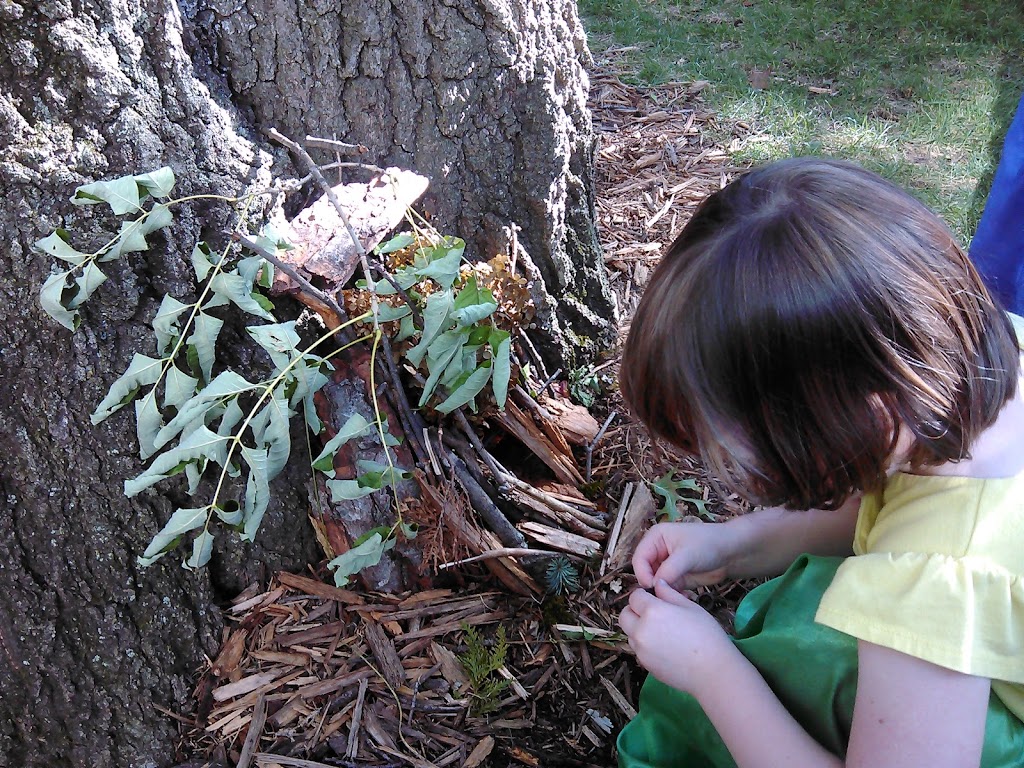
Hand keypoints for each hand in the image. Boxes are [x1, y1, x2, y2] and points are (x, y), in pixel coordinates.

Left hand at [619, 579, 737, 695]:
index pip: (634, 597)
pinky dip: (645, 645)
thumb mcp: (690, 607)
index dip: (644, 595)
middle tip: (653, 613)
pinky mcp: (645, 665)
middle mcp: (641, 630)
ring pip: (629, 633)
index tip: (654, 598)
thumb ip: (669, 593)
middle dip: (634, 611)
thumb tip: (658, 584)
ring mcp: (641, 650)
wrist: (713, 672)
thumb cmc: (707, 635)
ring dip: (638, 629)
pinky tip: (664, 647)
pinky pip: (638, 650)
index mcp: (652, 611)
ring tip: (661, 631)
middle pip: (625, 615)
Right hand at [632, 520, 739, 588]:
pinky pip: (666, 590)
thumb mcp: (687, 555)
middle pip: (644, 572)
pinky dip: (671, 596)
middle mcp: (657, 551)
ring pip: (654, 583)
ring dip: (662, 592)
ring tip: (674, 598)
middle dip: (652, 584)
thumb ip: (668, 570)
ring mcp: (666, 566)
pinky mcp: (675, 578)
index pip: (639, 558)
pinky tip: (682, 598)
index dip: (642, 573)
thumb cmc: (708, 544)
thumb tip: (653, 586)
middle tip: (662, 595)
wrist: (732, 553)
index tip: (651, 587)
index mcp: (655, 538)